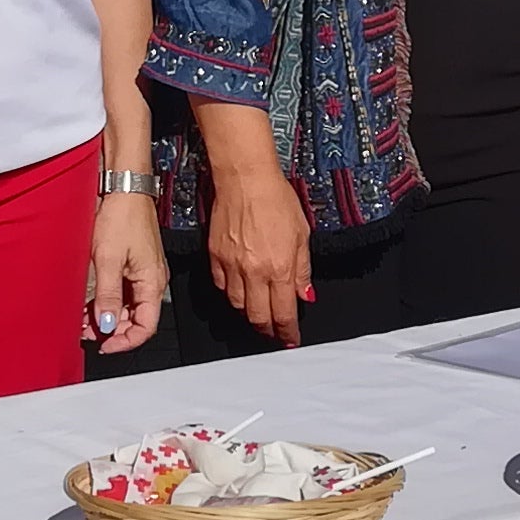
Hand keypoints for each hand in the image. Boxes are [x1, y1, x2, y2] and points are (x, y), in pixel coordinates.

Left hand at [89, 192, 166, 355]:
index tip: (104, 345)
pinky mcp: (134, 264)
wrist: (125, 187)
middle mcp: (152, 280)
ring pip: (128, 307)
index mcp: (152, 282)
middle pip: (135, 319)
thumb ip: (108, 295)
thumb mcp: (108, 259)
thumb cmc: (123, 215)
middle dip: (112, 330)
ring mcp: (144, 272)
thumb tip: (108, 325)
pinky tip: (89, 303)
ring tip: (82, 319)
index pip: (146, 327)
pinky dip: (107, 300)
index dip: (125, 342)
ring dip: (107, 316)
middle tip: (85, 332)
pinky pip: (124, 291)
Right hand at [204, 155, 313, 345]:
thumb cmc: (276, 200)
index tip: (291, 339)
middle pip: (257, 317)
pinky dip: (232, 293)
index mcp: (279, 268)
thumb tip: (304, 295)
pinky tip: (242, 288)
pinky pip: (222, 287)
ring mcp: (231, 266)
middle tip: (275, 330)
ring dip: (250, 312)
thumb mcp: (303, 234)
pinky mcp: (214, 257)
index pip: (283, 313)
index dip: (287, 332)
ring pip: (238, 305)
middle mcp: (254, 272)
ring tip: (259, 309)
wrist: (245, 180)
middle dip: (268, 329)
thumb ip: (302, 270)